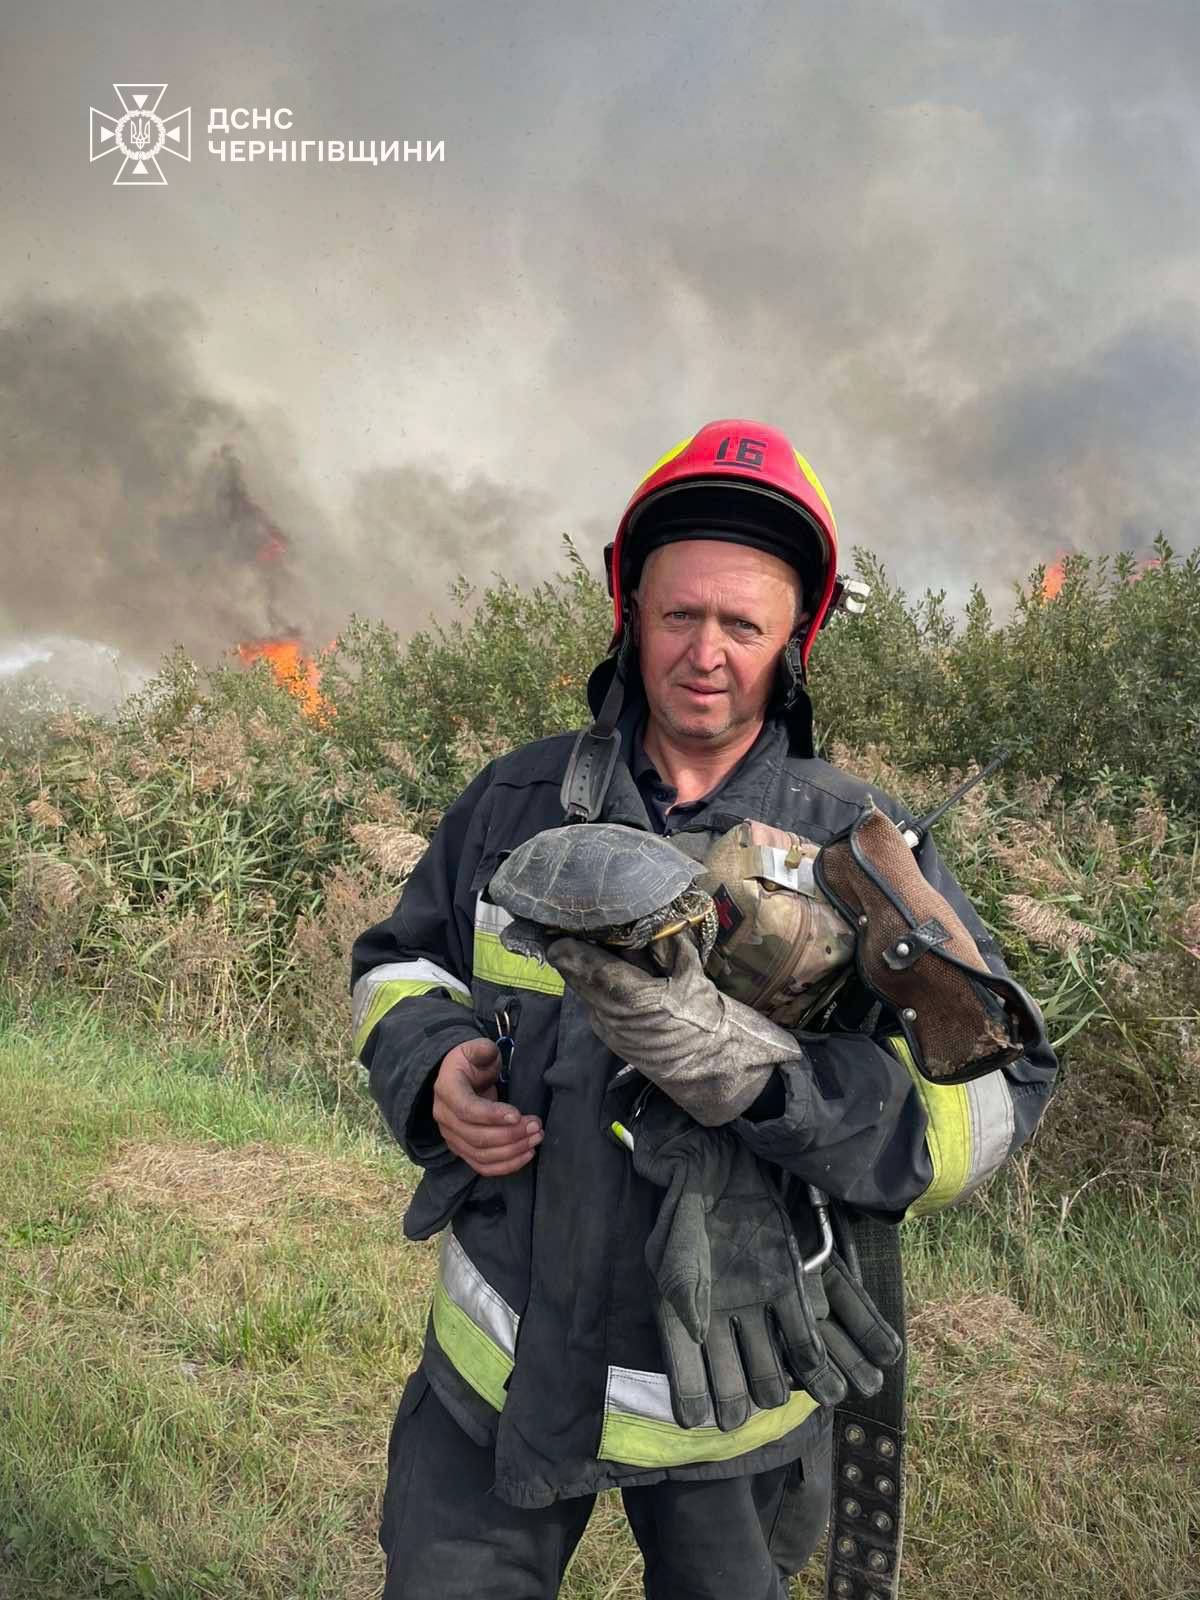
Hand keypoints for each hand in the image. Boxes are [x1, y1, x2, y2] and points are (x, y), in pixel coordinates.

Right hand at [432, 1038, 541, 1176]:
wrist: (460, 1078)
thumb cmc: (471, 1063)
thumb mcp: (475, 1049)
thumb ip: (482, 1049)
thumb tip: (489, 1052)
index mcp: (446, 1089)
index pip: (467, 1109)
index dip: (492, 1115)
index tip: (518, 1114)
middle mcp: (444, 1117)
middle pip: (476, 1136)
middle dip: (511, 1134)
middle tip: (536, 1126)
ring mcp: (451, 1136)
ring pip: (481, 1155)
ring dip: (512, 1151)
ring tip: (536, 1138)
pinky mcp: (462, 1150)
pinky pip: (482, 1166)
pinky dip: (506, 1165)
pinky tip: (527, 1154)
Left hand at [547, 933, 802, 1124]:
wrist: (718, 1075)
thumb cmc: (710, 1024)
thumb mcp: (694, 976)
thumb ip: (670, 944)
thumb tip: (653, 917)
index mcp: (630, 996)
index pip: (584, 965)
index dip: (569, 943)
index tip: (563, 923)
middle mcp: (610, 1015)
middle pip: (576, 977)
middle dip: (575, 951)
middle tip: (578, 925)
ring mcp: (608, 1031)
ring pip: (584, 991)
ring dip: (585, 969)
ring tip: (595, 943)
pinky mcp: (612, 1040)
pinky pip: (595, 1005)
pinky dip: (597, 987)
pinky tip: (613, 972)